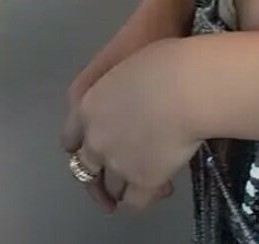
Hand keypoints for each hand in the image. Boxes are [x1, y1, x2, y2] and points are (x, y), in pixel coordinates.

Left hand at [60, 38, 202, 214]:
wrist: (188, 82)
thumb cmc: (165, 57)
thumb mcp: (126, 67)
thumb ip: (116, 92)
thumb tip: (130, 103)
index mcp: (86, 106)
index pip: (71, 139)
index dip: (83, 146)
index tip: (95, 149)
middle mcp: (94, 138)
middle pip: (86, 169)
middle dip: (98, 176)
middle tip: (116, 174)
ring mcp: (117, 161)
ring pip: (111, 188)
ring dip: (122, 188)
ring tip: (142, 180)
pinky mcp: (142, 179)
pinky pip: (135, 201)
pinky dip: (142, 198)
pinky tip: (159, 188)